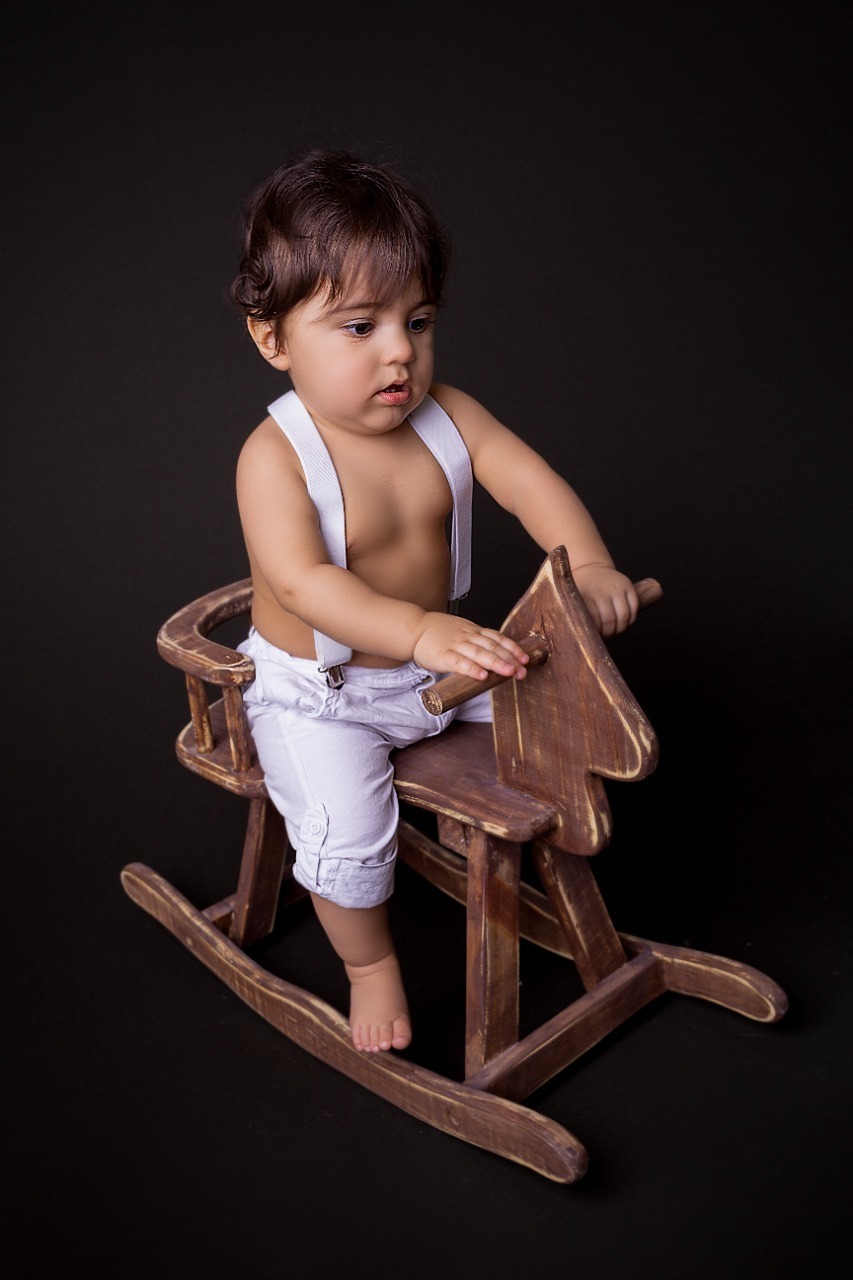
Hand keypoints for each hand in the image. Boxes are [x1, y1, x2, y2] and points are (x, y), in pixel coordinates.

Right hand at [412, 613, 529, 679]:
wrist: (414, 629)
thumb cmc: (439, 633)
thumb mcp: (462, 632)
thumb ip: (477, 643)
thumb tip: (498, 658)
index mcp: (474, 631)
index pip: (498, 638)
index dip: (513, 649)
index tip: (525, 659)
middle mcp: (468, 637)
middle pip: (492, 647)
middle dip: (509, 659)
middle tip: (522, 671)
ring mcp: (456, 645)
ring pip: (480, 653)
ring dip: (496, 663)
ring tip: (509, 673)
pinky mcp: (443, 656)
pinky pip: (459, 662)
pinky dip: (471, 669)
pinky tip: (482, 676)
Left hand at [572, 564, 640, 637]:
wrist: (590, 569)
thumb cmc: (580, 591)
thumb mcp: (571, 601)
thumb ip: (576, 617)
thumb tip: (581, 639)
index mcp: (584, 595)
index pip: (593, 620)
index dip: (596, 632)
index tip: (593, 637)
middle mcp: (600, 590)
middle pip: (609, 620)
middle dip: (608, 633)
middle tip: (605, 636)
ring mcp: (616, 587)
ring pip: (624, 616)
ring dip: (620, 628)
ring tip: (614, 631)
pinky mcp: (628, 585)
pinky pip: (634, 608)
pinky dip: (630, 619)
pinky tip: (623, 622)